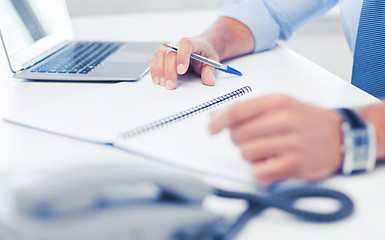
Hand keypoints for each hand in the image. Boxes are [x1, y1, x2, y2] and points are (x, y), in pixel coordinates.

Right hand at [150, 37, 219, 89]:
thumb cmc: (205, 54)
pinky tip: (157, 80)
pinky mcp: (164, 54)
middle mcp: (179, 44)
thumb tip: (209, 80)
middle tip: (170, 85)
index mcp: (193, 42)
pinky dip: (154, 70)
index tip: (182, 71)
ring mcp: (170, 48)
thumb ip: (210, 71)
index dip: (182, 56)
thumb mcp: (212, 61)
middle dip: (169, 71)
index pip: (185, 44)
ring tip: (163, 84)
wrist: (202, 48)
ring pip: (160, 54)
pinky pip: (155, 59)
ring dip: (159, 70)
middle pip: (170, 53)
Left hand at [209, 94, 343, 184]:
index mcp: (277, 101)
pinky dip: (259, 171)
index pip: (236, 111)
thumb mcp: (280, 104)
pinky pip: (258, 173)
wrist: (341, 136)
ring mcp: (290, 143)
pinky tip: (270, 163)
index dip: (218, 122)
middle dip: (238, 140)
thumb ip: (248, 109)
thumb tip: (215, 116)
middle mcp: (283, 120)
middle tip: (252, 139)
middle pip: (236, 135)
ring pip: (245, 154)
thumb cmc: (307, 120)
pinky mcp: (294, 165)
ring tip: (266, 151)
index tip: (211, 129)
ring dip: (250, 155)